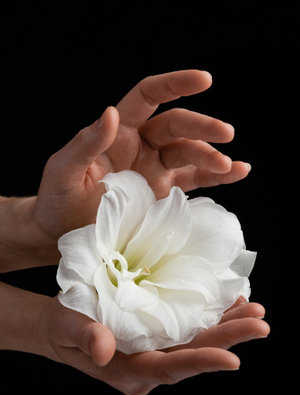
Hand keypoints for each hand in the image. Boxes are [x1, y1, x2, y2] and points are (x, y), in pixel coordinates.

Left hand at [33, 70, 250, 255]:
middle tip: (225, 134)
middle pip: (177, 126)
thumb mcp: (64, 171)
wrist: (64, 235)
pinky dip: (216, 178)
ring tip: (228, 166)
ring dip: (211, 157)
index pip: (149, 97)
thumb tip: (111, 113)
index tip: (203, 79)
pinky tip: (237, 172)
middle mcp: (141, 147)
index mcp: (118, 133)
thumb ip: (86, 144)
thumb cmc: (57, 200)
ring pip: (189, 154)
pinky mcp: (162, 196)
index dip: (174, 85)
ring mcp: (154, 171)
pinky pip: (193, 182)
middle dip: (202, 127)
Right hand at [40, 296, 269, 394]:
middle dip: (227, 340)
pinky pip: (190, 331)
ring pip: (197, 342)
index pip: (170, 368)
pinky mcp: (159, 338)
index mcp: (128, 370)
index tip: (233, 358)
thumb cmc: (61, 327)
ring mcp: (157, 352)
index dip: (201, 362)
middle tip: (259, 324)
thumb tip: (104, 349)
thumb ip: (85, 336)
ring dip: (226, 327)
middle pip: (193, 354)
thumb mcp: (66, 328)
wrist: (61, 327)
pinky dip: (211, 318)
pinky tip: (228, 304)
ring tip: (253, 312)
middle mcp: (149, 366)